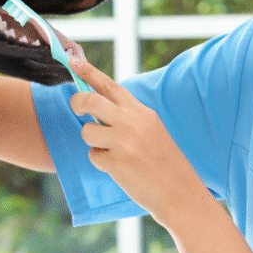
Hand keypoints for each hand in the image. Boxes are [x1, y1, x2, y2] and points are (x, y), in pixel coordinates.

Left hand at [67, 57, 202, 223]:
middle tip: (76, 109)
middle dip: (77, 102)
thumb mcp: (151, 130)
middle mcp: (132, 122)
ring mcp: (124, 141)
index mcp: (141, 112)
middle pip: (90, 100)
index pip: (109, 85)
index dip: (88, 72)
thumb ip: (127, 117)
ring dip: (93, 143)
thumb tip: (97, 107)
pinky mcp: (116, 162)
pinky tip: (121, 169)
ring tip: (113, 153)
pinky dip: (102, 163)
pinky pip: (94, 156)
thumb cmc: (164, 162)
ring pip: (87, 131)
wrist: (181, 193)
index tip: (71, 59)